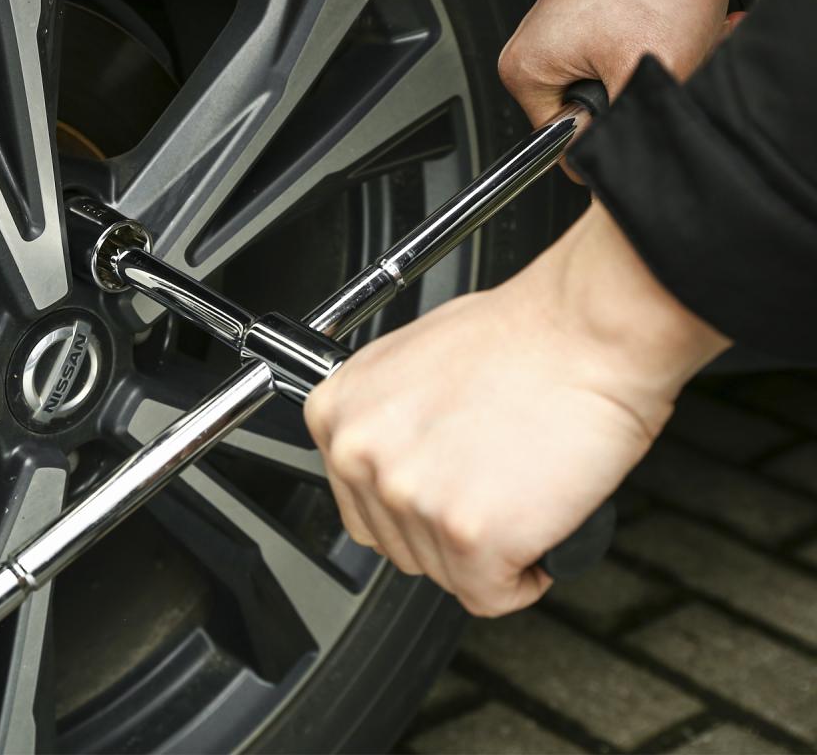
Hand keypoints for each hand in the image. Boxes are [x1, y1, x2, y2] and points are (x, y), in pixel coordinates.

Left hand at [305, 204, 728, 616]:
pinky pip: (491, 595)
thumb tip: (395, 460)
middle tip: (492, 484)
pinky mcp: (466, 532)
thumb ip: (389, 419)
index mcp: (339, 410)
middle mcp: (360, 453)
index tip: (445, 489)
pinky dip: (524, 576)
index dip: (414, 503)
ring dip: (488, 549)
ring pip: (444, 573)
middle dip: (448, 527)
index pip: (358, 502)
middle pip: (396, 544)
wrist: (585, 328)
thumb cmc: (522, 336)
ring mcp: (409, 494)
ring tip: (520, 488)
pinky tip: (539, 525)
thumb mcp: (416, 362)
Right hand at [499, 0, 774, 130]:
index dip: (613, 135)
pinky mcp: (620, 7)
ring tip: (691, 33)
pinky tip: (698, 19)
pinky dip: (683, 39)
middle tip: (672, 64)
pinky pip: (651, 47)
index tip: (642, 115)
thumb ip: (624, 132)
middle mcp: (547, 45)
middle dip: (652, 92)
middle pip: (606, 110)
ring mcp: (583, 24)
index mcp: (527, 69)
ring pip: (636, 78)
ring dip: (676, 63)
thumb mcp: (642, 75)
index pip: (565, 142)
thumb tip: (616, 164)